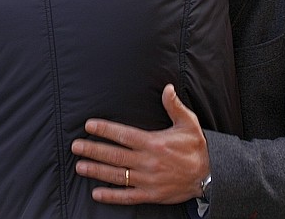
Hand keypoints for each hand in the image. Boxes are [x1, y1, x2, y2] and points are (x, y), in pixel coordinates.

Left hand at [71, 84, 209, 204]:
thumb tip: (167, 88)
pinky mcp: (150, 194)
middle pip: (115, 155)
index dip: (105, 129)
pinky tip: (97, 193)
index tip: (89, 125)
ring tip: (80, 166)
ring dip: (97, 171)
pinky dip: (111, 196)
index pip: (124, 135)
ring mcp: (147, 180)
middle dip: (94, 150)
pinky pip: (127, 196)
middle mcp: (147, 162)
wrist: (209, 174)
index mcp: (154, 143)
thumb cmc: (196, 146)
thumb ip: (174, 105)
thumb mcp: (188, 122)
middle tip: (75, 146)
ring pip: (117, 175)